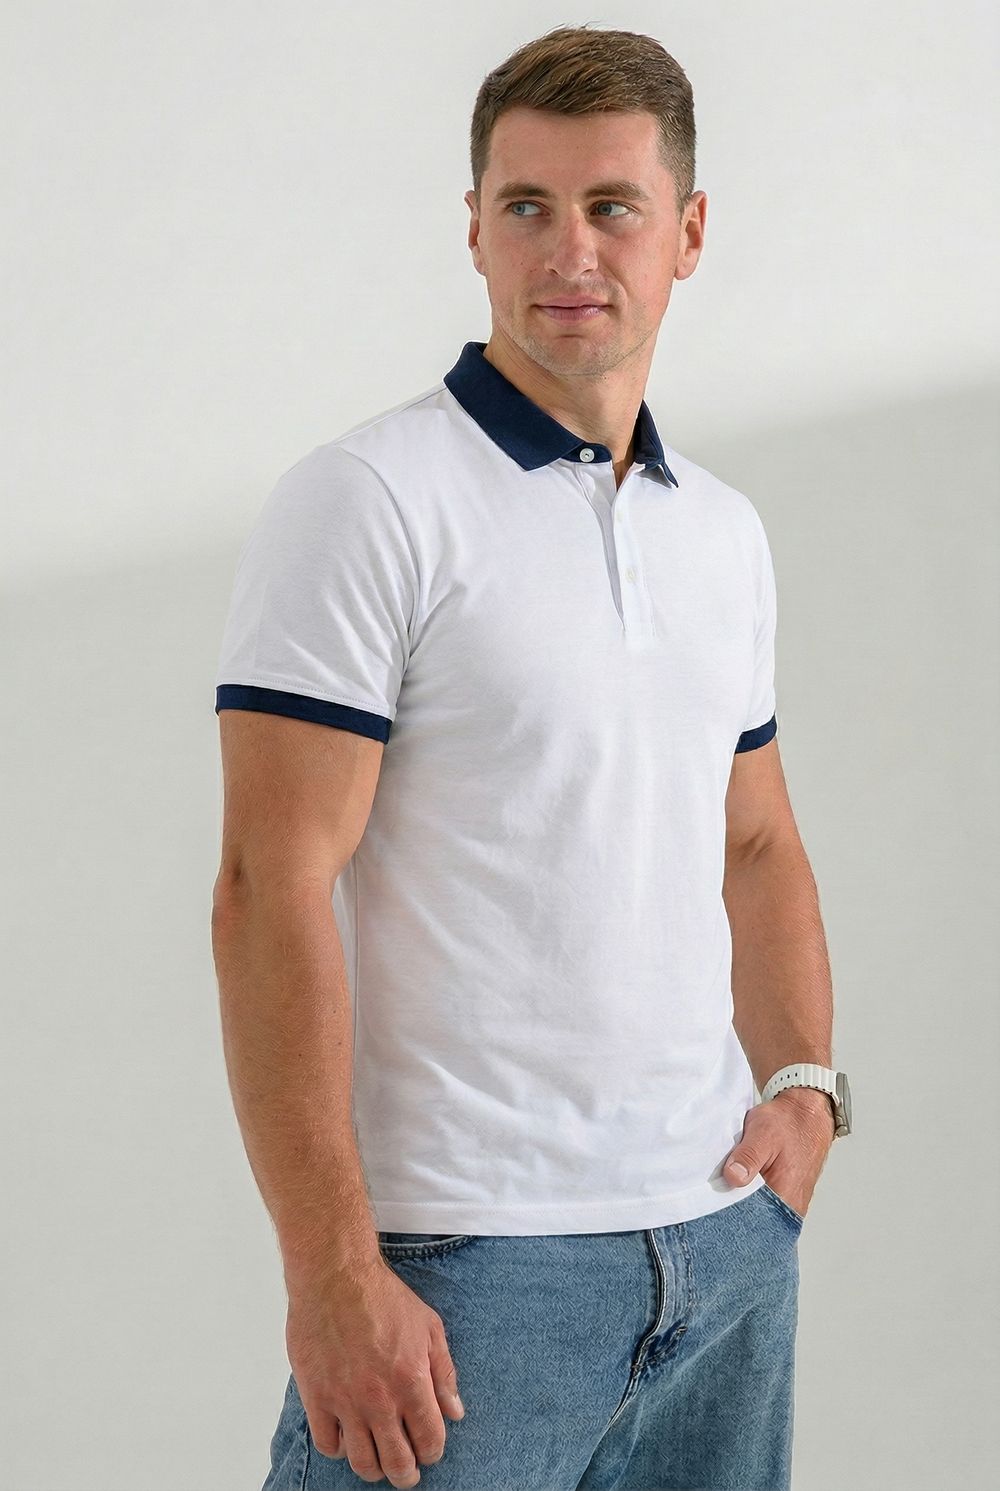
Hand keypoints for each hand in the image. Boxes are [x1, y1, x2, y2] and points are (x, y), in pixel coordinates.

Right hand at [285, 1259, 465, 1488]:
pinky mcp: (316, 1397)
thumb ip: (444, 1373)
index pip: (429, 1439)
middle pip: (397, 1461)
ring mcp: (345, 1401)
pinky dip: (340, 1449)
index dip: (433, 1452)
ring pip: (362, 1461)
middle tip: (407, 1472)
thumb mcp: (429, 1326)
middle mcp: (379, 1398)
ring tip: (379, 1463)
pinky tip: (348, 1438)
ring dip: (375, 1469)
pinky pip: (328, 1444)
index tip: (429, 1450)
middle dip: (407, 1473)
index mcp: (411, 1380)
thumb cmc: (382, 1296)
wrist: (336, 1277)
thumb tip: (455, 1411)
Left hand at [722, 1089, 834, 1218]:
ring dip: (740, 1200)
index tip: (711, 1200)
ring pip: (757, 1211)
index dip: (728, 1212)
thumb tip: (733, 1178)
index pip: (751, 1219)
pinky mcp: (785, 1196)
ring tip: (727, 1185)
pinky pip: (763, 1203)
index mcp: (784, 1195)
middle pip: (753, 1218)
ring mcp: (788, 1203)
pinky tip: (739, 1184)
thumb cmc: (787, 1124)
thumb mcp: (763, 1132)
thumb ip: (749, 1156)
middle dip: (731, 1208)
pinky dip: (749, 1195)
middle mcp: (789, 1206)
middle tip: (715, 1190)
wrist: (807, 1116)